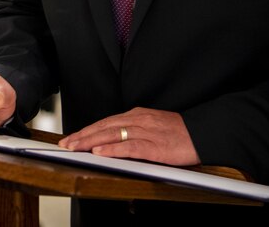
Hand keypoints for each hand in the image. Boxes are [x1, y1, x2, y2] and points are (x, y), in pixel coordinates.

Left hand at [59, 107, 199, 165]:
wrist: (204, 133)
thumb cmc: (179, 133)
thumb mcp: (152, 127)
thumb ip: (133, 131)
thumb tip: (113, 141)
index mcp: (137, 115)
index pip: (105, 122)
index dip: (86, 130)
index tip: (71, 138)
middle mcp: (138, 120)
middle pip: (104, 126)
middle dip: (82, 135)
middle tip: (65, 144)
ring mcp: (146, 132)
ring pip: (112, 134)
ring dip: (90, 141)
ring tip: (75, 147)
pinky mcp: (155, 146)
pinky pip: (130, 147)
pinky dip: (113, 149)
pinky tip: (100, 152)